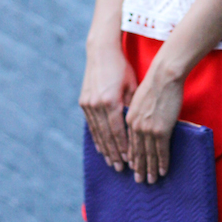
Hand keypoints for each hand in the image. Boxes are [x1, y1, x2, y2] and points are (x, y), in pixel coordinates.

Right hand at [79, 42, 136, 171]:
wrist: (100, 52)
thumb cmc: (121, 67)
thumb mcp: (131, 85)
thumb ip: (132, 106)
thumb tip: (137, 125)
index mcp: (111, 101)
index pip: (118, 131)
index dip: (124, 147)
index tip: (130, 160)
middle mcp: (97, 105)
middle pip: (106, 135)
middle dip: (114, 153)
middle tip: (120, 169)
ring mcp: (88, 104)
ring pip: (97, 132)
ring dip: (104, 148)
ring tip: (111, 162)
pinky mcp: (84, 102)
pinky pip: (91, 124)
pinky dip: (96, 137)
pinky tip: (101, 147)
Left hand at [125, 62, 183, 183]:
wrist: (164, 76)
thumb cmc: (153, 83)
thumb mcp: (137, 98)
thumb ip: (136, 112)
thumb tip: (138, 121)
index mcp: (128, 118)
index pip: (128, 143)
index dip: (130, 156)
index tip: (131, 167)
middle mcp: (135, 127)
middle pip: (137, 152)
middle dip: (138, 168)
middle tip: (140, 180)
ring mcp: (147, 130)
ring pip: (148, 154)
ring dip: (150, 169)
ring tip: (150, 180)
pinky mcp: (161, 130)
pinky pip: (161, 151)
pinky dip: (162, 162)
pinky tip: (162, 171)